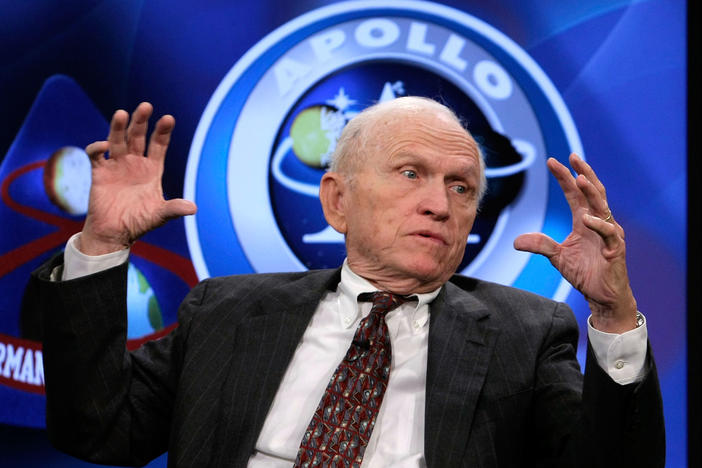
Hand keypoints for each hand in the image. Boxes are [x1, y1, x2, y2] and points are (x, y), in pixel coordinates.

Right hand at [80, 102, 196, 254]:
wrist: (114, 233)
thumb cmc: (139, 223)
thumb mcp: (159, 215)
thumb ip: (174, 209)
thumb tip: (193, 208)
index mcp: (152, 169)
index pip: (159, 145)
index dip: (163, 132)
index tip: (168, 118)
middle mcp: (135, 163)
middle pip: (138, 136)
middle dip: (141, 121)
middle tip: (146, 106)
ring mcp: (117, 165)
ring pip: (117, 140)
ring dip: (118, 127)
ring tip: (121, 113)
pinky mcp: (99, 172)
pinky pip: (97, 155)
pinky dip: (98, 148)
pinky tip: (104, 147)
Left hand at [513, 153, 636, 332]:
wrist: (603, 296)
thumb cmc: (585, 273)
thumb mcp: (557, 257)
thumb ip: (540, 245)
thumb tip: (516, 241)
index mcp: (584, 220)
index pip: (574, 193)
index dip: (565, 177)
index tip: (552, 161)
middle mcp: (598, 222)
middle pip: (592, 191)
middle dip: (583, 173)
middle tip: (572, 157)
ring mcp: (609, 234)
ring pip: (602, 207)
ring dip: (591, 192)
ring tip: (580, 178)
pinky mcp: (616, 248)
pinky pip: (608, 233)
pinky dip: (598, 224)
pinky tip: (586, 218)